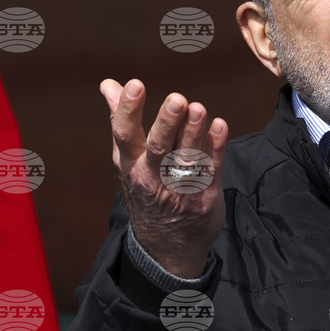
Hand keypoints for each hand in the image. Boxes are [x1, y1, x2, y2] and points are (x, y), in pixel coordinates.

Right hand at [100, 78, 228, 278]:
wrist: (165, 246)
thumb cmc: (147, 189)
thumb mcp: (128, 159)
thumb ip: (122, 120)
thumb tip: (109, 85)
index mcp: (131, 163)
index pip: (125, 134)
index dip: (129, 109)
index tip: (135, 84)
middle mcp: (152, 176)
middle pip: (158, 147)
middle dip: (167, 123)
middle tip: (177, 100)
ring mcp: (179, 188)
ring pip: (186, 158)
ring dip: (194, 132)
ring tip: (199, 108)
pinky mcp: (203, 197)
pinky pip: (210, 171)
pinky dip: (215, 149)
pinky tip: (220, 127)